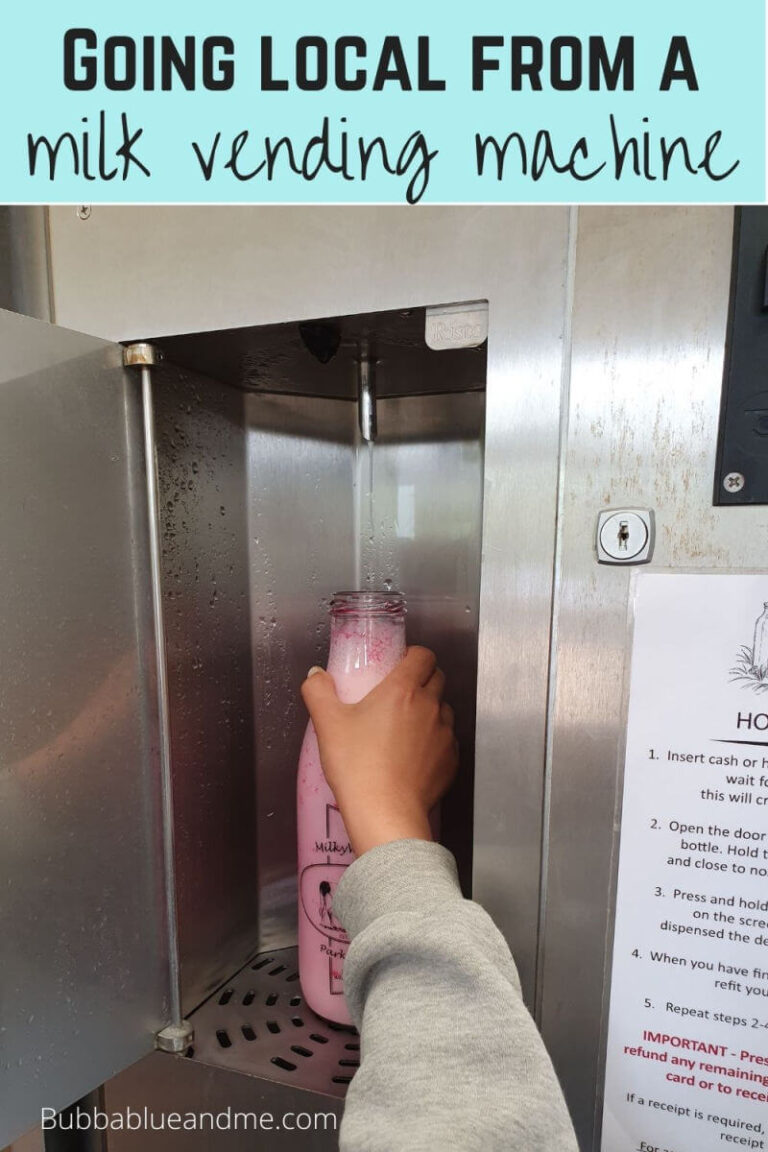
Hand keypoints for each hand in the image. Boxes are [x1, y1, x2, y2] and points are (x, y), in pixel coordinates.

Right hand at [301, 646, 457, 855]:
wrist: (385, 813)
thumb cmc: (357, 766)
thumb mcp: (327, 723)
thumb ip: (318, 691)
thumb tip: (316, 675)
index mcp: (403, 689)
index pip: (424, 655)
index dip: (413, 656)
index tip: (398, 664)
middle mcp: (430, 706)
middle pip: (437, 678)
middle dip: (422, 680)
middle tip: (398, 695)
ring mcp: (445, 734)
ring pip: (444, 710)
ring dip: (430, 711)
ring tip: (406, 728)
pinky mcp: (451, 761)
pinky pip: (448, 742)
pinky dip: (435, 742)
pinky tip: (415, 756)